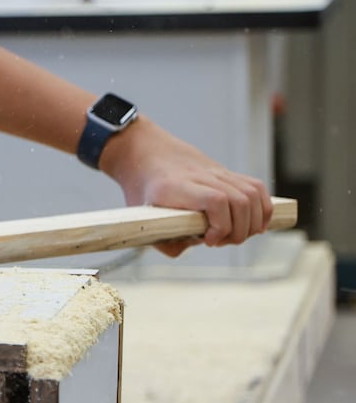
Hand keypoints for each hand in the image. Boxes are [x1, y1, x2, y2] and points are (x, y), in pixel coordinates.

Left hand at [100, 120, 272, 256]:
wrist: (144, 153)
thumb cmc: (142, 188)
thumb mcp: (140, 217)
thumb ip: (163, 240)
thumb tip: (189, 249)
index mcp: (176, 187)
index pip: (215, 200)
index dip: (221, 225)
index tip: (208, 241)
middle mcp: (200, 176)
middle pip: (239, 200)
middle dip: (238, 231)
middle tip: (219, 242)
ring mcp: (216, 172)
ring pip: (251, 194)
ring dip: (252, 222)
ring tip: (235, 236)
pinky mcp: (226, 172)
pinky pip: (255, 187)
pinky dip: (263, 207)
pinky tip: (256, 225)